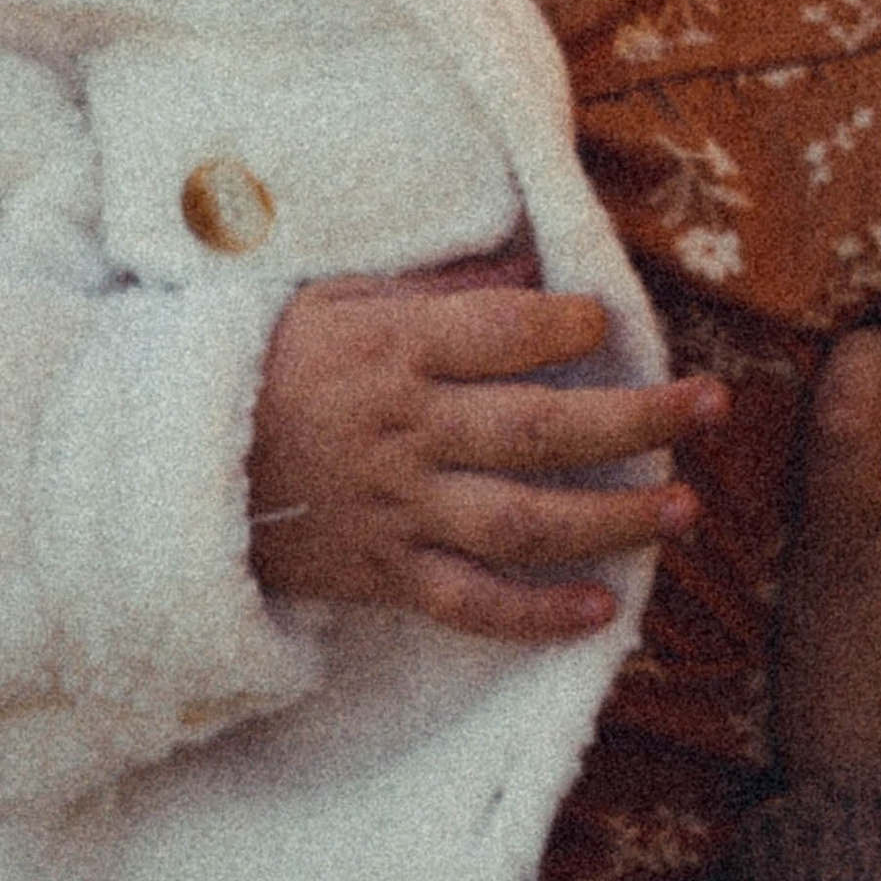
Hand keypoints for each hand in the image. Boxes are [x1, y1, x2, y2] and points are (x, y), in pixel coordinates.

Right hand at [247, 250, 724, 646]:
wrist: (169, 467)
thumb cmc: (265, 364)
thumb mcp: (333, 298)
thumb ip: (433, 284)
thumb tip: (528, 266)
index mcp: (393, 351)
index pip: (501, 333)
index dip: (567, 325)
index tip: (609, 320)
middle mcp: (406, 432)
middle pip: (540, 428)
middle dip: (636, 418)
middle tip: (711, 405)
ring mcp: (398, 509)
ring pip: (522, 520)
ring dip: (612, 517)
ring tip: (683, 508)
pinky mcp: (385, 573)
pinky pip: (469, 602)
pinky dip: (535, 614)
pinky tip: (601, 608)